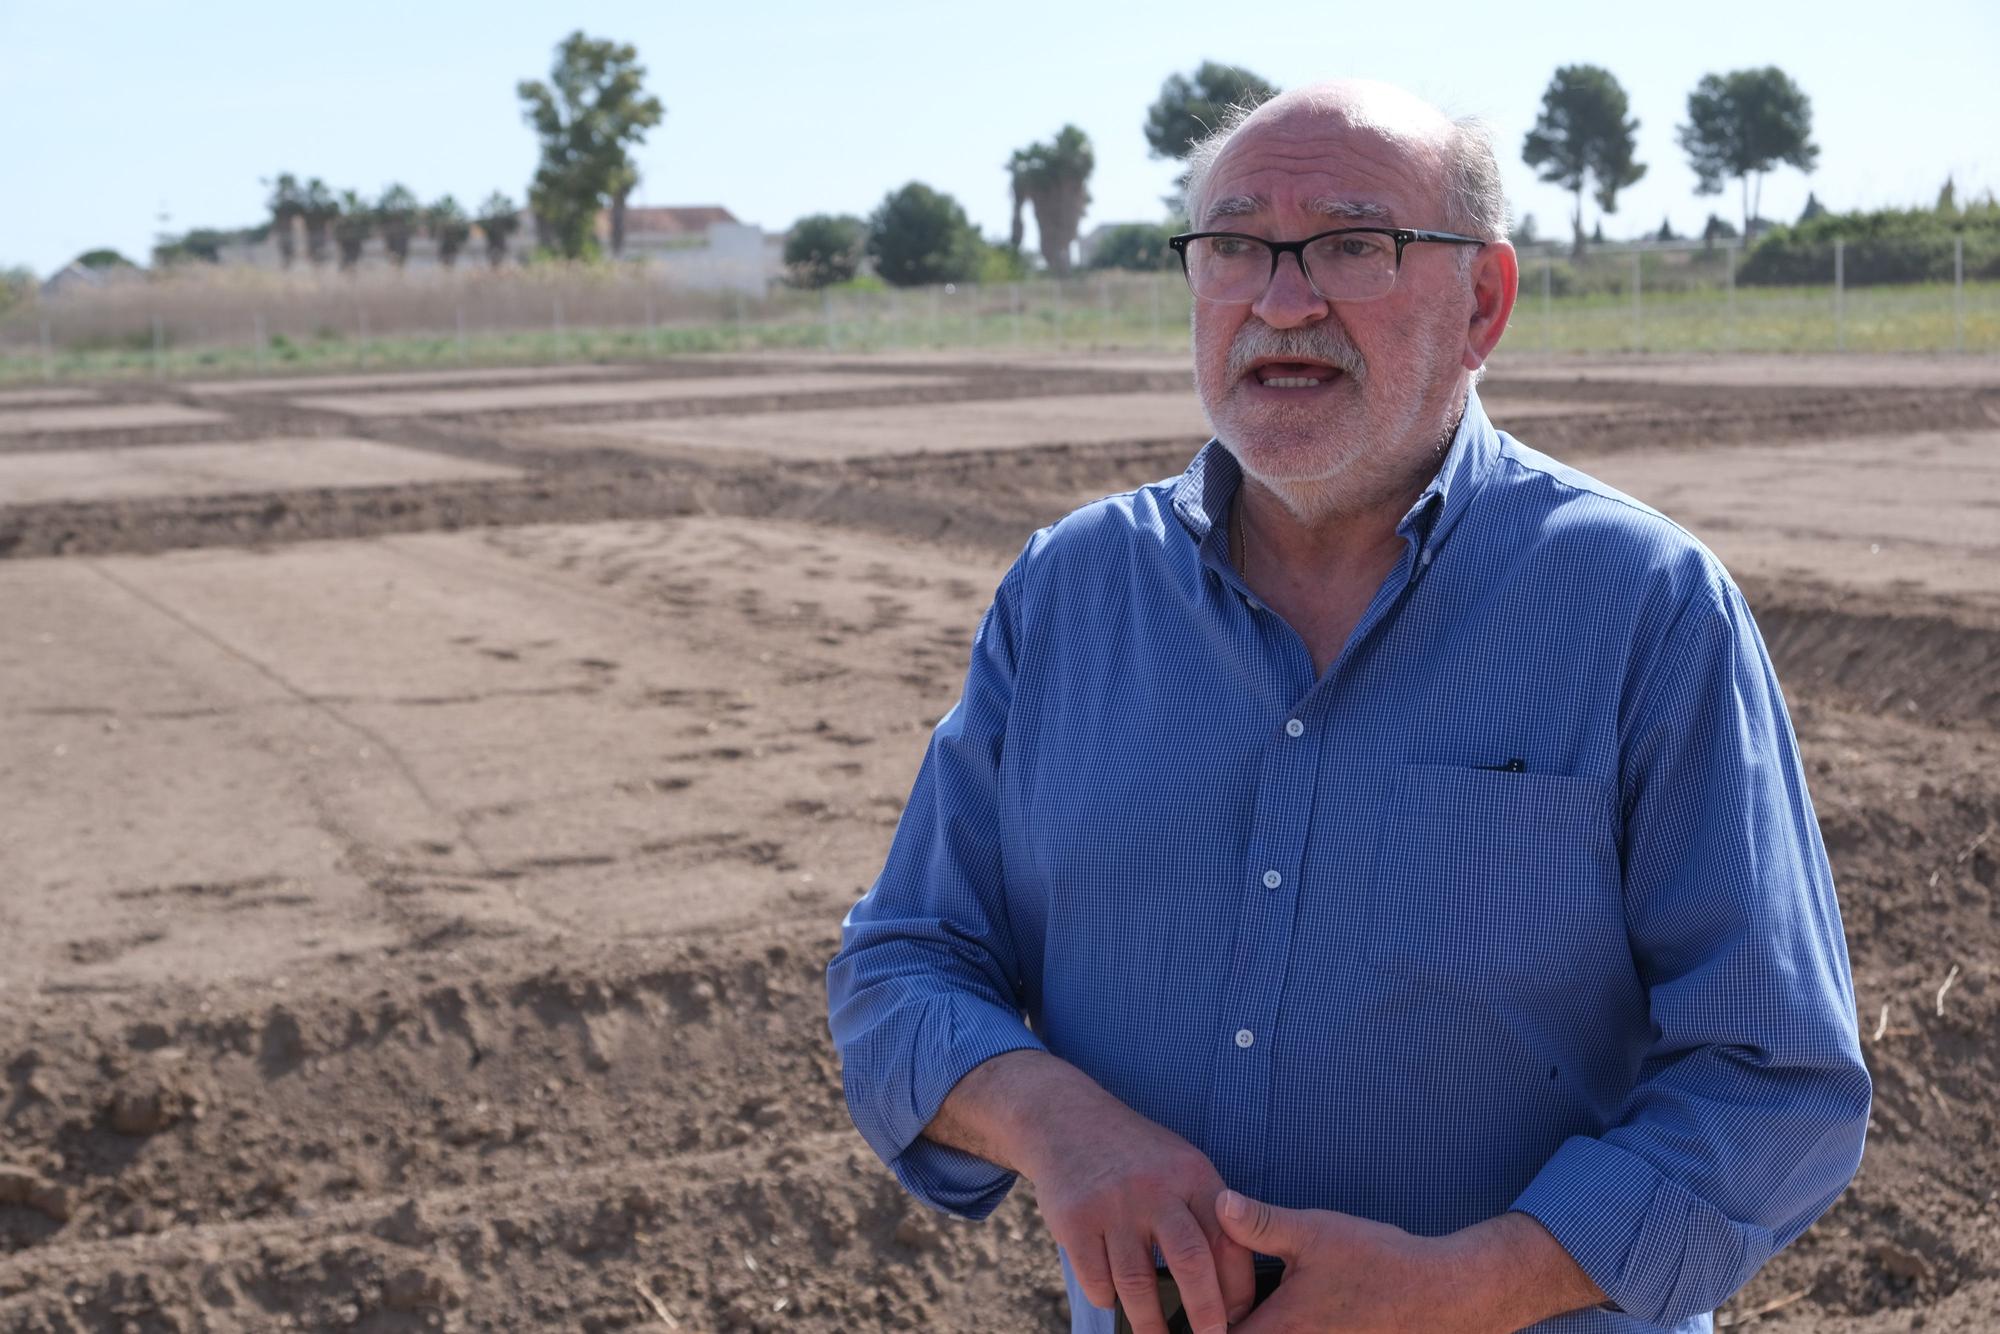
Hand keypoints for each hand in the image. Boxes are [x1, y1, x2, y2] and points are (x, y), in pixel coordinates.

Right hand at [1021, 1103, 1256, 1333]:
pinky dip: (1107, 1298)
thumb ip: (1207, 1214)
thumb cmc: (1136, 1156)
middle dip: (1205, 1313)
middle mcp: (1155, 1187)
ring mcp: (1112, 1203)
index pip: (1227, 1240)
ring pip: (1137, 1282)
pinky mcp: (1074, 1219)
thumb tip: (1231, 1290)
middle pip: (1190, 1261)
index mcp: (1192, 1174)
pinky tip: (1114, 1299)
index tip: (1238, 1318)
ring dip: (1150, 1324)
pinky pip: (1096, 1278)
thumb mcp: (1180, 1166)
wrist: (1066, 1119)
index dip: (1237, 1288)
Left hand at [1213, 1189, 1493, 1333]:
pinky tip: (1294, 1316)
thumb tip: (1218, 1202)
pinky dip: (1286, 1332)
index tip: (1195, 1305)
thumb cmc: (1378, 1264)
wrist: (1443, 1294)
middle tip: (1218, 1307)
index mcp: (1277, 1331)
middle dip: (1228, 1326)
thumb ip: (1259, 1222)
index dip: (1201, 1322)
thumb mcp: (1312, 1232)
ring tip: (1252, 1312)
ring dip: (1257, 1329)